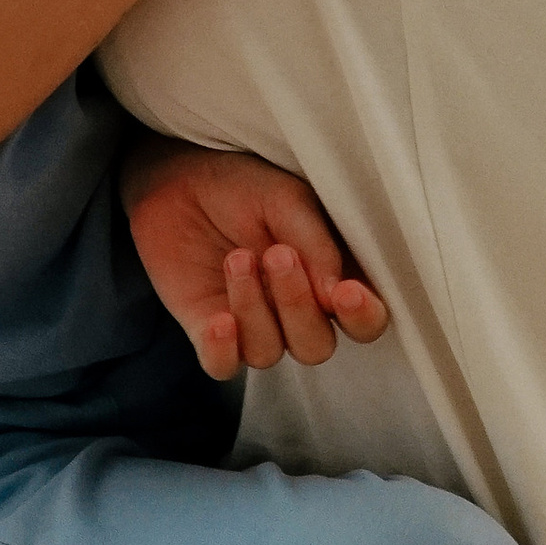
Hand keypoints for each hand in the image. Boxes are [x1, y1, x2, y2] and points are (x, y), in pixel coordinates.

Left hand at [121, 134, 389, 384]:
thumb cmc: (244, 187)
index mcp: (331, 279)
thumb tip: (335, 295)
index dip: (363, 318)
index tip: (346, 292)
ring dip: (254, 309)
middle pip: (315, 346)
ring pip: (268, 352)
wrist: (181, 178)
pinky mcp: (208, 331)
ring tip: (237, 258)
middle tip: (277, 254)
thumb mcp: (287, 200)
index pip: (365, 322)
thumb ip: (316, 244)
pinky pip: (222, 366)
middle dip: (298, 306)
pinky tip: (219, 321)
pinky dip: (223, 351)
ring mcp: (252, 325)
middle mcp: (296, 311)